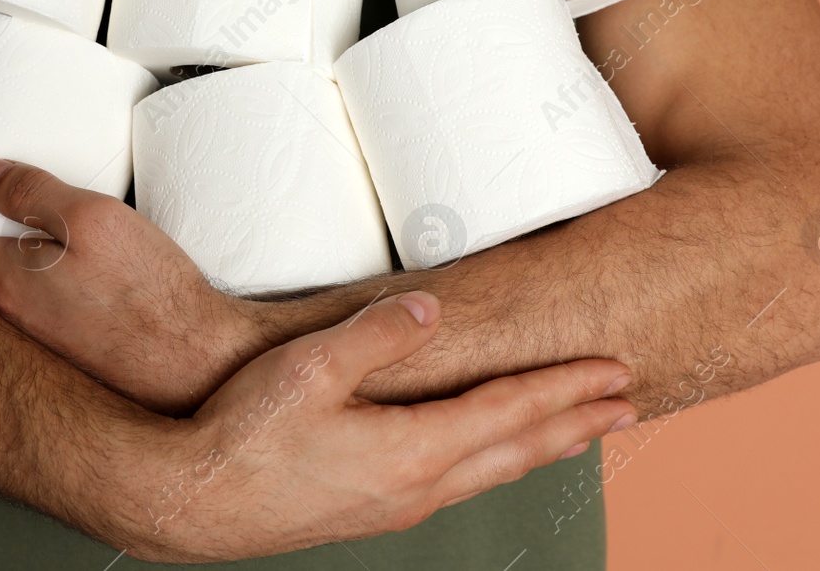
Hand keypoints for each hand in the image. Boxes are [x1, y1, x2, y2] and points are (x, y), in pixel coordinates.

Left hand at [0, 159, 266, 413]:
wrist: (194, 366)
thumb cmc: (148, 297)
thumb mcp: (93, 219)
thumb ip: (33, 192)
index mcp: (0, 281)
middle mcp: (5, 317)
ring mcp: (32, 338)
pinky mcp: (63, 348)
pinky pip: (22, 306)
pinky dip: (18, 280)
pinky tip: (46, 262)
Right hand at [100, 290, 634, 562]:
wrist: (191, 502)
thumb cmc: (241, 434)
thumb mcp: (308, 369)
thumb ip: (377, 335)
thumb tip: (435, 309)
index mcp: (412, 449)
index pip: (511, 410)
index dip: (567, 388)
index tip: (614, 372)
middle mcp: (417, 486)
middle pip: (518, 450)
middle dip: (576, 423)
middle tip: (627, 404)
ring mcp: (395, 505)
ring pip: (492, 472)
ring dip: (541, 447)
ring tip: (577, 431)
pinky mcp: (371, 509)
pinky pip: (459, 483)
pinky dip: (497, 461)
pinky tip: (488, 456)